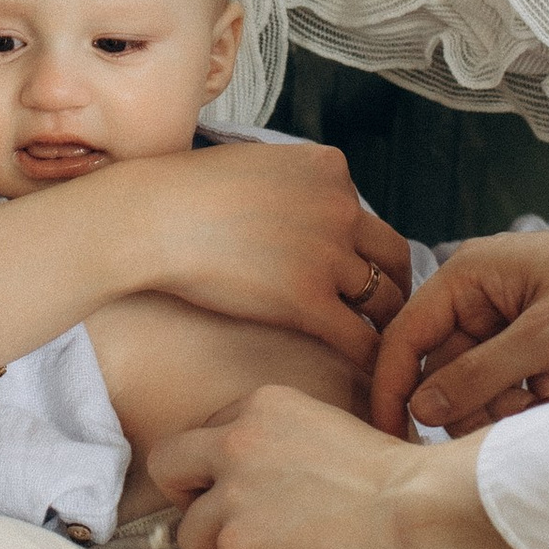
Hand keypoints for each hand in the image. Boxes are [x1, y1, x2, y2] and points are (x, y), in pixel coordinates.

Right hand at [146, 140, 410, 370]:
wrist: (152, 217)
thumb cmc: (185, 195)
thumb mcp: (258, 165)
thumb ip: (293, 188)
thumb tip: (301, 217)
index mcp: (331, 168)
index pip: (369, 218)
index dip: (365, 254)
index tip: (360, 280)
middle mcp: (341, 205)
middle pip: (393, 257)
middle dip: (395, 291)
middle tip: (389, 321)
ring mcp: (328, 252)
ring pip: (383, 302)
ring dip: (385, 331)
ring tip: (381, 356)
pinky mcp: (308, 298)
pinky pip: (360, 340)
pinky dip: (372, 363)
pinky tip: (368, 383)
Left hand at [153, 384, 518, 548]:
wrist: (420, 509)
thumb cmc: (396, 478)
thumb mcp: (324, 430)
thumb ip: (277, 448)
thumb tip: (252, 494)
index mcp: (259, 406)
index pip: (204, 438)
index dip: (223, 474)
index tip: (260, 499)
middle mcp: (234, 442)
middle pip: (169, 469)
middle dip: (192, 501)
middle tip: (236, 528)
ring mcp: (231, 497)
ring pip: (193, 537)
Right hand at [372, 162, 548, 434]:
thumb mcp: (545, 339)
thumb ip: (478, 375)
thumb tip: (422, 407)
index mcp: (469, 275)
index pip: (406, 336)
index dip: (395, 387)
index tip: (393, 436)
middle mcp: (483, 292)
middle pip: (444, 364)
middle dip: (468, 403)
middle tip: (500, 430)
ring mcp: (514, 314)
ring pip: (481, 378)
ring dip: (505, 404)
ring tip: (544, 407)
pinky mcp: (543, 334)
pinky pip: (515, 378)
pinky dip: (533, 395)